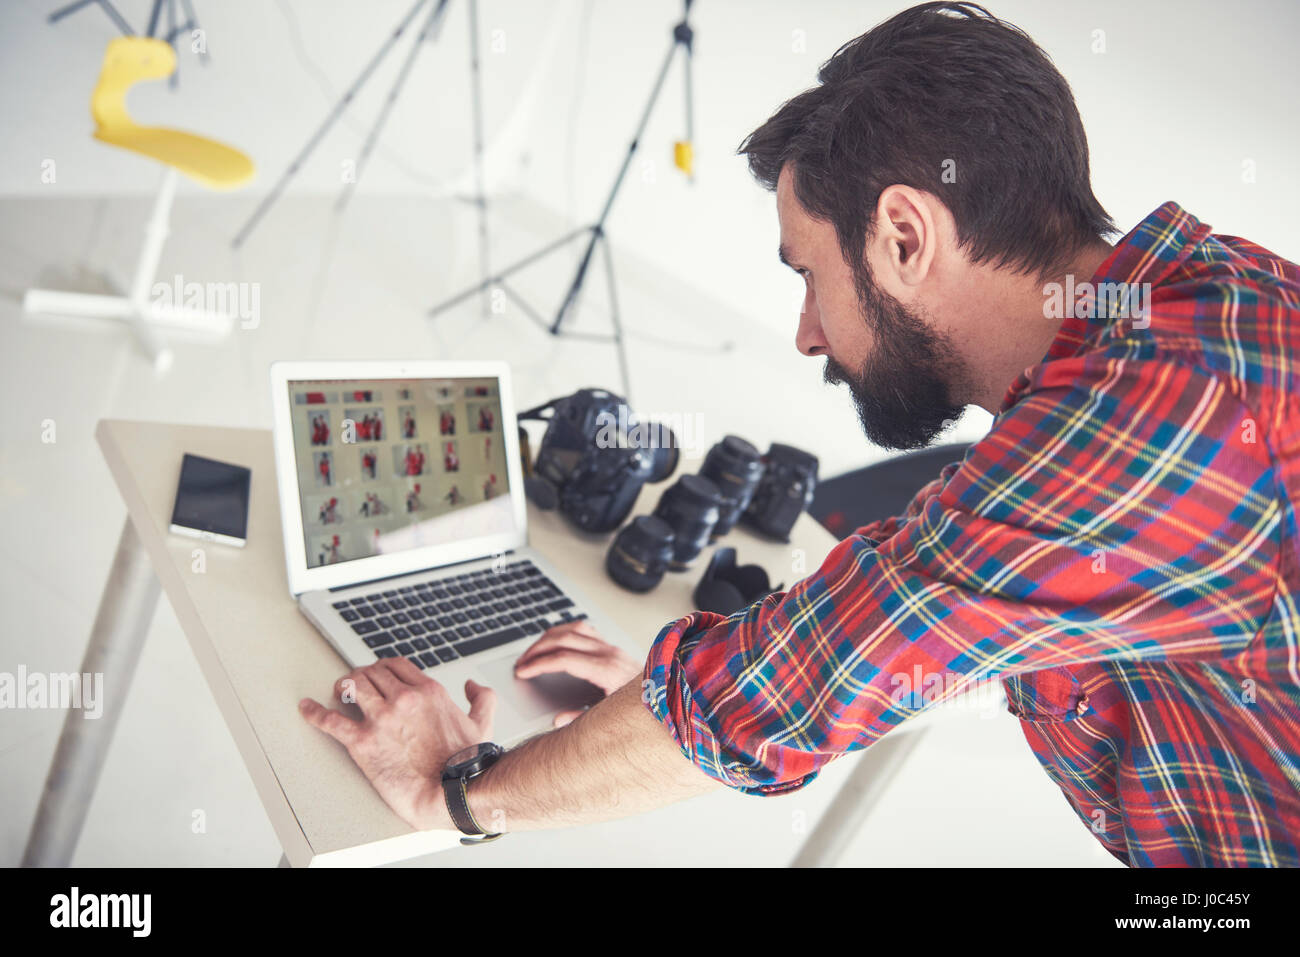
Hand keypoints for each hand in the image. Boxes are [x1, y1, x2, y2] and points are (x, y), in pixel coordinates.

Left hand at [298, 658, 496, 830]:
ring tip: (339, 692)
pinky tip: (306, 708)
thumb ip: (482, 699)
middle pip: (371, 672)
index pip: (395, 665)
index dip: (382, 666)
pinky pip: (331, 721)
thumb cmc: (465, 763)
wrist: (451, 792)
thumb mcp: (481, 724)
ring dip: (343, 686)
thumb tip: (472, 686)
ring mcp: (381, 719)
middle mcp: (403, 699)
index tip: (377, 673)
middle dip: (362, 675)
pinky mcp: (363, 742)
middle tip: (356, 684)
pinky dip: (314, 713)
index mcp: (428, 691)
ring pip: (352, 687)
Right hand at [513, 620, 642, 727]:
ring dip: (549, 637)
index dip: (539, 664)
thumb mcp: (609, 718)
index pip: (563, 659)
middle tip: (521, 662)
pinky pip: (584, 630)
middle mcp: (609, 654)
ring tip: (532, 651)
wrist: (664, 698)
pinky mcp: (612, 647)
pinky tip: (554, 641)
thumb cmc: (640, 710)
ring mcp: (611, 647)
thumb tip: (557, 720)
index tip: (522, 671)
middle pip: (564, 640)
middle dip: (537, 649)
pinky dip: (565, 632)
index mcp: (606, 671)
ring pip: (573, 629)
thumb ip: (580, 719)